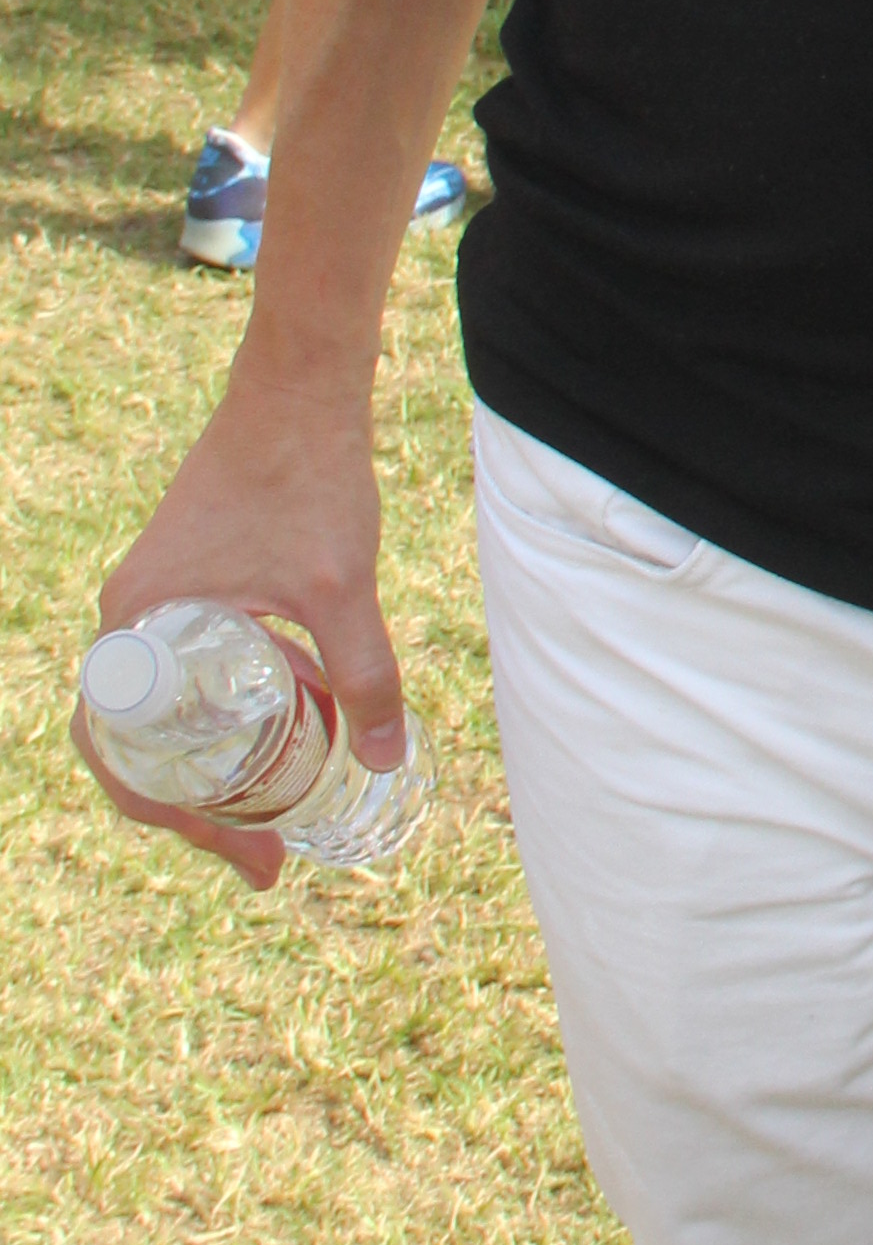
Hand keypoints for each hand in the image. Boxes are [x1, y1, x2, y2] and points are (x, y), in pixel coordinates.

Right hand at [84, 371, 400, 890]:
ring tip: (276, 811)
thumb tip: (384, 760)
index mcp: (135, 625)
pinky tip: (289, 731)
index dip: (167, 818)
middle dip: (194, 811)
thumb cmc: (306, 477)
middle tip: (263, 856)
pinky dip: (226, 715)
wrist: (299, 388)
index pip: (117, 755)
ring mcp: (158, 600)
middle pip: (139, 747)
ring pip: (167, 712)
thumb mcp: (339, 587)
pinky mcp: (191, 582)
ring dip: (211, 766)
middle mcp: (130, 618)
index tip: (237, 851)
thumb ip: (363, 674)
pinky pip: (189, 673)